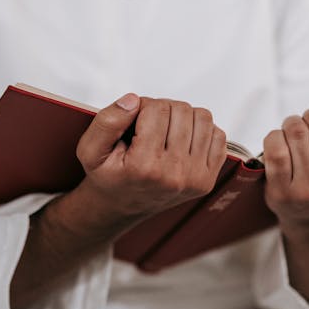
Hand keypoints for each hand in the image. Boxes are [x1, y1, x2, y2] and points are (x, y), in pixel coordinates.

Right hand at [74, 94, 226, 220]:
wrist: (121, 207)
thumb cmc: (107, 176)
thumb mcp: (90, 149)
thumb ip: (107, 121)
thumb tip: (134, 100)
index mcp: (145, 166)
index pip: (156, 109)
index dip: (142, 106)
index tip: (133, 120)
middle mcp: (174, 174)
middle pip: (181, 110)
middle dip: (162, 110)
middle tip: (147, 126)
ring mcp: (195, 178)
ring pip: (202, 118)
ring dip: (183, 117)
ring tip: (165, 131)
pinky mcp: (207, 179)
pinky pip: (218, 136)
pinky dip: (201, 131)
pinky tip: (181, 141)